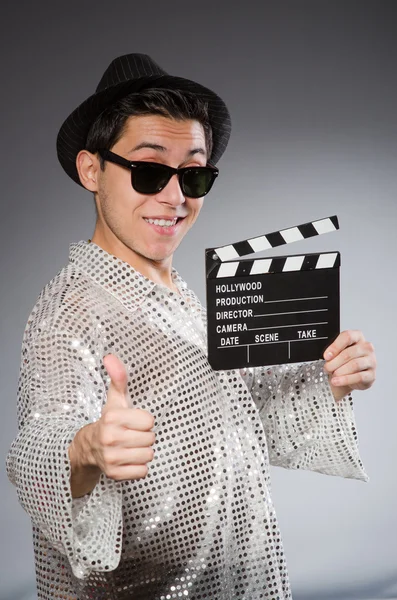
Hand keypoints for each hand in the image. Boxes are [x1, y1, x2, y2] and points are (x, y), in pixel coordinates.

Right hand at [88, 354, 155, 479]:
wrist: (88, 448)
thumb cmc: (109, 421)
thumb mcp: (115, 399)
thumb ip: (118, 378)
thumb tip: (110, 356)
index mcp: (112, 418)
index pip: (149, 421)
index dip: (143, 421)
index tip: (132, 422)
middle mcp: (110, 438)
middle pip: (151, 439)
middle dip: (144, 437)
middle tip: (130, 435)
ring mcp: (111, 458)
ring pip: (148, 455)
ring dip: (142, 452)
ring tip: (129, 447)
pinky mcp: (114, 474)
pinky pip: (143, 471)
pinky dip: (138, 467)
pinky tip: (127, 459)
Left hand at [323, 330, 375, 401]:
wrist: (347, 378)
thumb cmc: (342, 361)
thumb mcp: (336, 353)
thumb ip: (332, 352)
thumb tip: (327, 356)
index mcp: (357, 337)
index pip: (347, 337)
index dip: (335, 347)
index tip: (326, 356)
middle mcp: (366, 347)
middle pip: (349, 353)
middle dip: (334, 362)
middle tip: (326, 368)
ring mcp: (371, 361)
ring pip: (354, 365)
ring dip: (340, 371)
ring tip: (332, 375)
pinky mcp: (371, 375)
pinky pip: (358, 377)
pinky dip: (345, 380)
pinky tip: (337, 381)